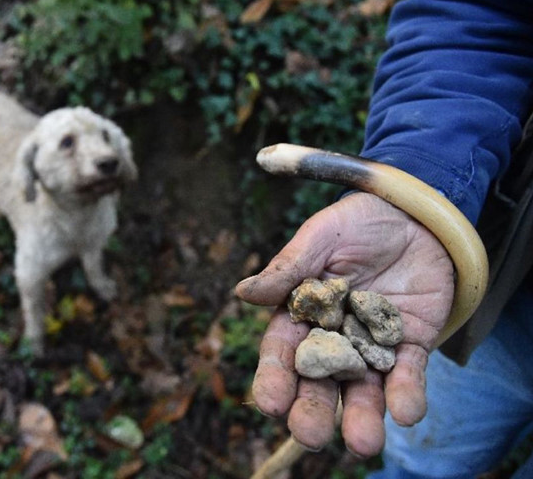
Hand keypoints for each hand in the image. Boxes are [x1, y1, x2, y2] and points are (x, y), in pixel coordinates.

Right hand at [235, 192, 454, 456]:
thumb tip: (243, 292)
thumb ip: (288, 268)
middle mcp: (332, 338)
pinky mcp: (410, 344)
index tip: (269, 403)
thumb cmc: (356, 222)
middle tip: (309, 434)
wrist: (414, 214)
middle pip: (318, 382)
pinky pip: (408, 375)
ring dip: (361, 417)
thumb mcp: (320, 237)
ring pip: (362, 390)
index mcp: (301, 313)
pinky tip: (405, 413)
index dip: (274, 378)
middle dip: (312, 410)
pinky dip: (406, 395)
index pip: (283, 352)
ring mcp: (371, 345)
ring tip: (362, 442)